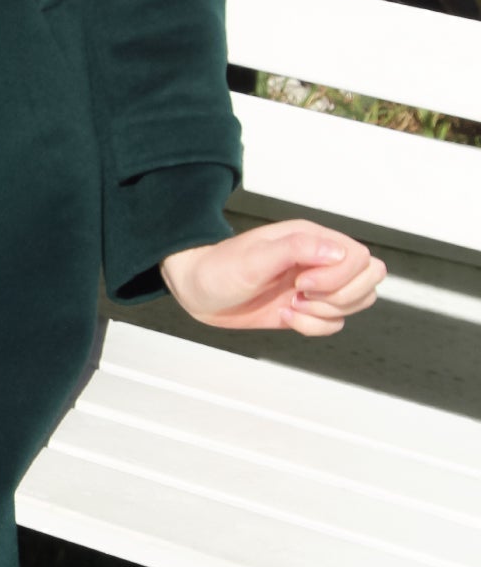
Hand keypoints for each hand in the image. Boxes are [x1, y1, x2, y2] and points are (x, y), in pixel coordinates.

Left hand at [159, 221, 384, 334]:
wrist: (198, 291)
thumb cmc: (219, 268)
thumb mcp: (254, 257)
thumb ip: (296, 250)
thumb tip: (336, 252)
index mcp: (312, 239)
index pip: (360, 257)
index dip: (339, 276)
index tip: (302, 282)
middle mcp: (319, 260)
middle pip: (369, 279)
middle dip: (339, 296)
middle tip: (300, 294)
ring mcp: (315, 285)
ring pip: (357, 302)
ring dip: (326, 312)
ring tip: (293, 305)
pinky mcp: (307, 307)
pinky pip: (334, 323)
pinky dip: (314, 327)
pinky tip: (287, 316)